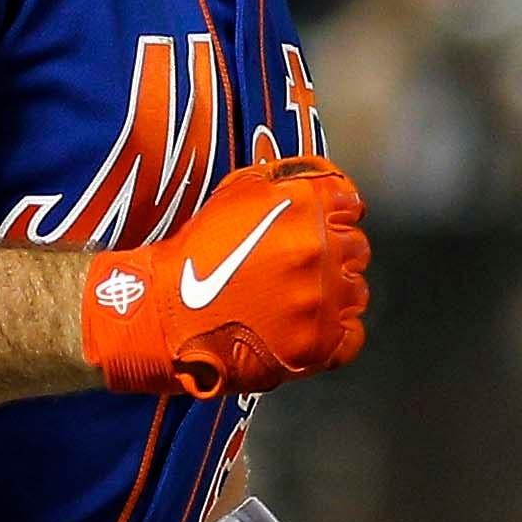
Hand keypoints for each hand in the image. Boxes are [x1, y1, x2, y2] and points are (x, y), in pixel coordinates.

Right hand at [80, 158, 369, 399]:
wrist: (166, 312)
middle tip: (293, 267)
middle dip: (330, 254)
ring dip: (332, 293)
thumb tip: (330, 184)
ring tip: (292, 299)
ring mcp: (322, 300)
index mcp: (306, 206)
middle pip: (355, 248)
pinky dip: (334, 333)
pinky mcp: (318, 344)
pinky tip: (305, 326)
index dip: (331, 216)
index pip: (350, 204)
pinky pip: (351, 336)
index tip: (316, 228)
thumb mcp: (238, 190)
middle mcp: (320, 249)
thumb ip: (291, 178)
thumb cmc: (198, 251)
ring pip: (355, 291)